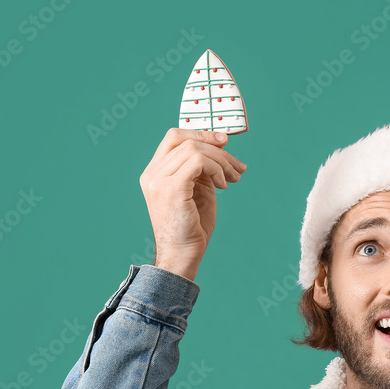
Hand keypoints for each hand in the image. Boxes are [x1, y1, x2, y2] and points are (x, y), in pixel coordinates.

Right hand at [138, 128, 246, 280]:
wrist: (183, 255)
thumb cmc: (192, 227)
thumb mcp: (199, 190)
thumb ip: (203, 169)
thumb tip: (220, 146)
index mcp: (155, 172)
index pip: (174, 137)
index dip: (201, 133)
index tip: (225, 143)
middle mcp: (152, 173)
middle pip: (186, 140)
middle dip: (218, 148)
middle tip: (237, 166)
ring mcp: (158, 180)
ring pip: (194, 149)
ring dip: (221, 161)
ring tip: (234, 178)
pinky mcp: (171, 188)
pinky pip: (198, 162)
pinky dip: (216, 169)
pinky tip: (224, 186)